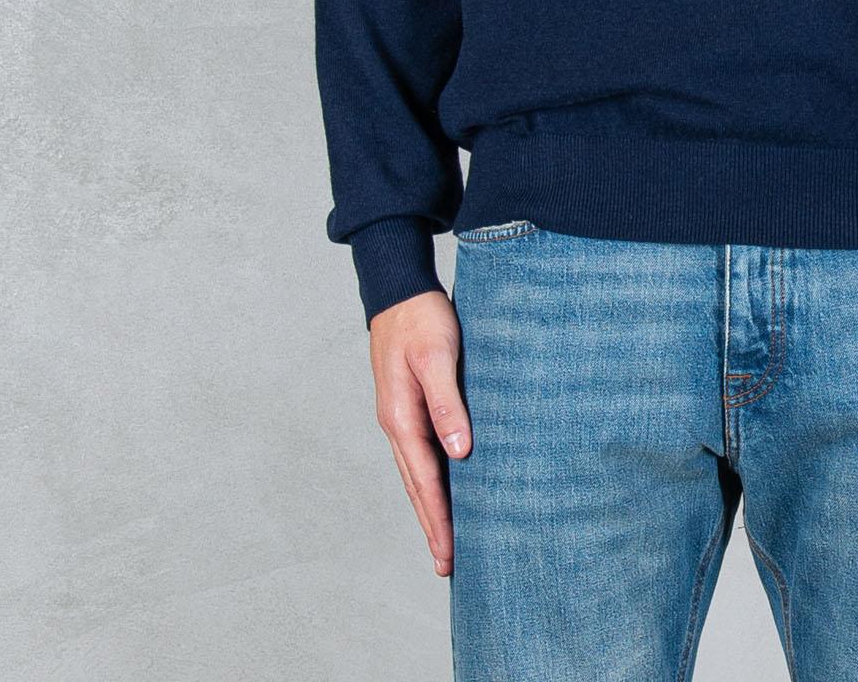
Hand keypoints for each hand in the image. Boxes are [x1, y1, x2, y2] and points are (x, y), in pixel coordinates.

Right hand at [369, 289, 473, 577]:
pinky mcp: (411, 405)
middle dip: (432, 526)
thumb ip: (447, 403)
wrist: (400, 289)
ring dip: (431, 507)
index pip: (424, 481)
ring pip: (418, 473)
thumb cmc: (422, 319)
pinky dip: (432, 479)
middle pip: (417, 486)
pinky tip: (445, 488)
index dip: (438, 519)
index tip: (450, 554)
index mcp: (401, 418)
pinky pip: (422, 453)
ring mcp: (402, 416)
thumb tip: (460, 453)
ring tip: (446, 541)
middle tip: (447, 567)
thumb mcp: (438, 356)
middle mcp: (397, 424)